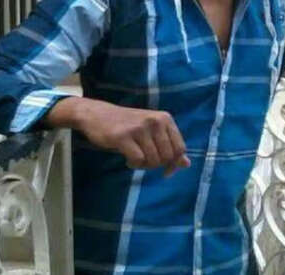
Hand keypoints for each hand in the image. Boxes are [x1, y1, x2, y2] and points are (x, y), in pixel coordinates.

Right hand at [46, 97, 190, 176]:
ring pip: (153, 160)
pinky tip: (127, 159)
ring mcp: (139, 128)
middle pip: (167, 157)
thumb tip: (186, 164)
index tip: (165, 170)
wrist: (97, 114)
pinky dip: (134, 164)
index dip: (174, 163)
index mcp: (165, 118)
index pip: (180, 148)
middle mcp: (155, 121)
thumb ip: (169, 146)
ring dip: (144, 165)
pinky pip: (138, 160)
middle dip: (157, 165)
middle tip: (145, 161)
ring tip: (135, 158)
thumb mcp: (152, 131)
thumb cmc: (128, 125)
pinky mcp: (123, 137)